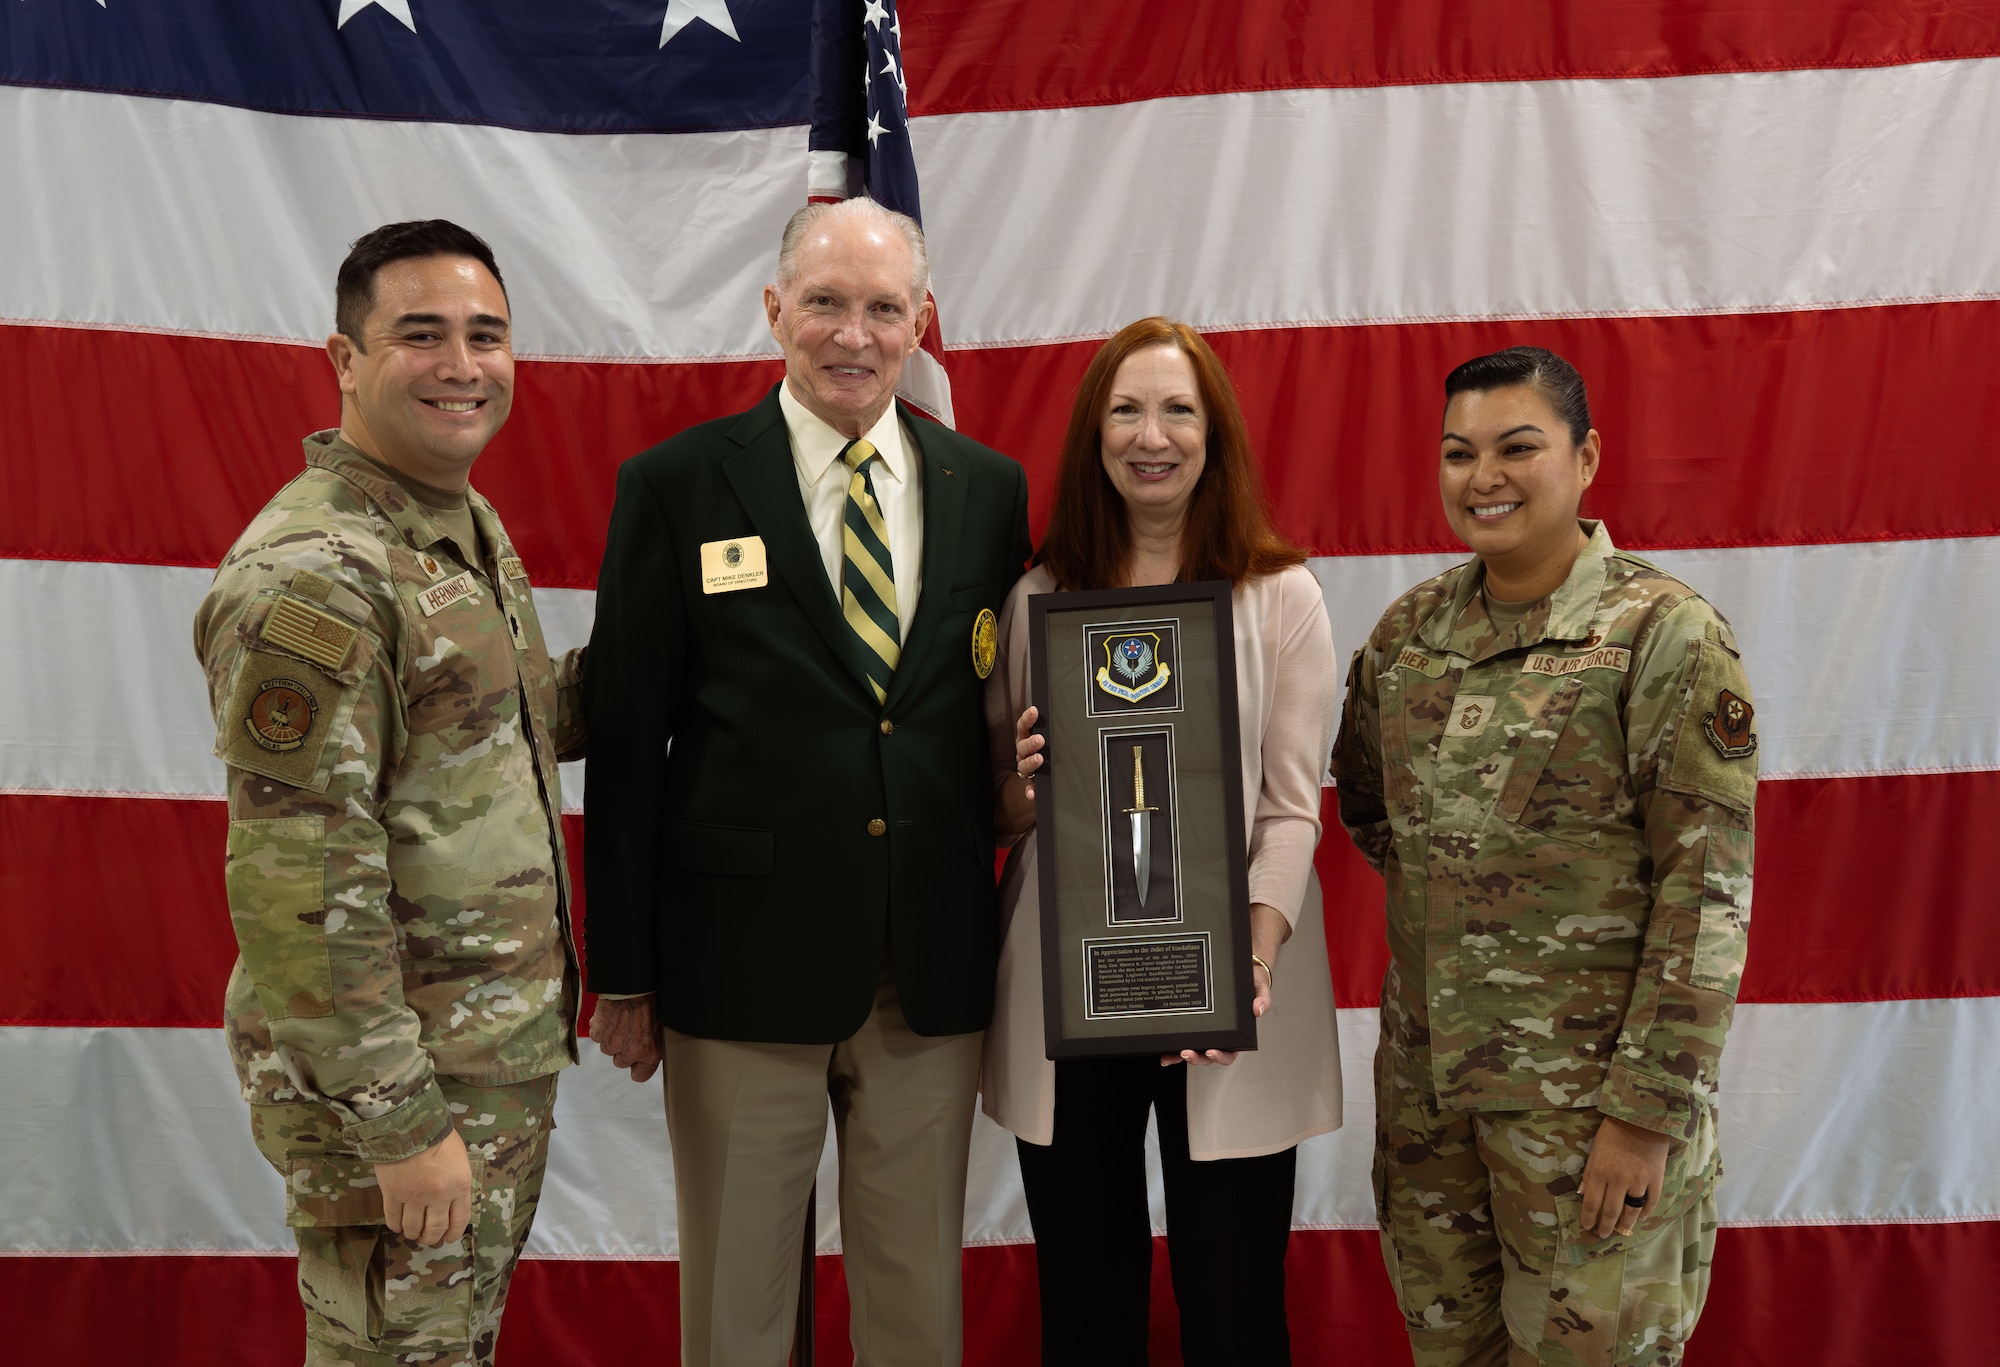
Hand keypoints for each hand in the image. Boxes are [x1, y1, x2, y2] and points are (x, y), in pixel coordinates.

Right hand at [376, 1128, 471, 1247]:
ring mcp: (414, 1197)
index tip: (448, 1238)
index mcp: (459, 1185)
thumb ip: (457, 1180)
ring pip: (413, 1227)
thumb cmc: (437, 1135)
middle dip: (431, 1237)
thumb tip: (453, 1197)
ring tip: (412, 1233)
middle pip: (435, 1228)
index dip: (454, 1233)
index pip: (460, 1219)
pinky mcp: (392, 1194)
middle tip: (428, 1239)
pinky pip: (393, 1217)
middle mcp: (438, 1196)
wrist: (410, 1124)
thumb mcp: (459, 1157)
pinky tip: (397, 1226)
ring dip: (412, 1233)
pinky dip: (395, 1225)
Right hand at [591, 995, 661, 1081]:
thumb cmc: (649, 1001)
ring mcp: (612, 1043)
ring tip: (620, 1020)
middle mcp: (629, 1052)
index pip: (640, 1076)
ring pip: (608, 1049)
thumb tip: (647, 1055)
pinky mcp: (598, 1033)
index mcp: (649, 1052)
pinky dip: (601, 1028)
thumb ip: (652, 1045)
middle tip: (628, 1031)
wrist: (632, 986)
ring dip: (611, 1038)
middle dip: (623, 1050)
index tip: (637, 1062)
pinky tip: (610, 1016)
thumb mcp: (660, 1026)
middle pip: (620, 1062)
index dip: (638, 1067)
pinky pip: (597, 1036)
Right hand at [1013, 705, 1044, 800]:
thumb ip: (1049, 730)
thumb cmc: (1045, 750)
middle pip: (1023, 746)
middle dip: (1031, 742)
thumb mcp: (1046, 738)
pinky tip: (1032, 793)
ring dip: (1031, 762)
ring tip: (1039, 759)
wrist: (1039, 774)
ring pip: (1024, 765)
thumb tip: (1054, 716)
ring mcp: (1025, 767)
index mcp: (1026, 739)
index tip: (1034, 711)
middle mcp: (1023, 752)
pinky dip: (1030, 790)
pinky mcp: (1029, 783)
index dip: (1027, 719)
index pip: (1024, 726)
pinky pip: (1028, 787)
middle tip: (1040, 739)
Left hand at [1163, 903, 1289, 1068]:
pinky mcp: (1193, 1023)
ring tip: (1171, 1055)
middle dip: (1196, 1058)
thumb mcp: (1259, 986)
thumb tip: (1259, 1009)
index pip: (1229, 1052)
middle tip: (1187, 1053)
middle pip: (1207, 1055)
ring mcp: (1205, 1031)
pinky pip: (1183, 1036)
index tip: (1211, 1051)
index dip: (1220, 1056)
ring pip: (1193, 1049)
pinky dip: (1173, 1045)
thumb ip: (1263, 998)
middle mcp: (1219, 1036)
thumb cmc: (1250, 980)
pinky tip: (1163, 1049)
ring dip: (1181, 1056)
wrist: (1239, 966)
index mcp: (1236, 1034)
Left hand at [1578, 1113, 1671, 1238]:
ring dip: (1625, 1224)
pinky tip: (1640, 1217)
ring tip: (1621, 1230)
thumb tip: (1582, 1194)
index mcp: (1600, 1172)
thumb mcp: (1595, 1150)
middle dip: (1605, 1226)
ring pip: (1631, 1212)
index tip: (1587, 1227)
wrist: (1642, 1119)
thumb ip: (1589, 1174)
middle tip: (1603, 1234)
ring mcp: (1639, 1182)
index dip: (1588, 1218)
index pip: (1591, 1203)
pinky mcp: (1656, 1180)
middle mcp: (1618, 1180)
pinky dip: (1645, 1213)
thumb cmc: (1614, 1132)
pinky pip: (1651, 1202)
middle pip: (1611, 1212)